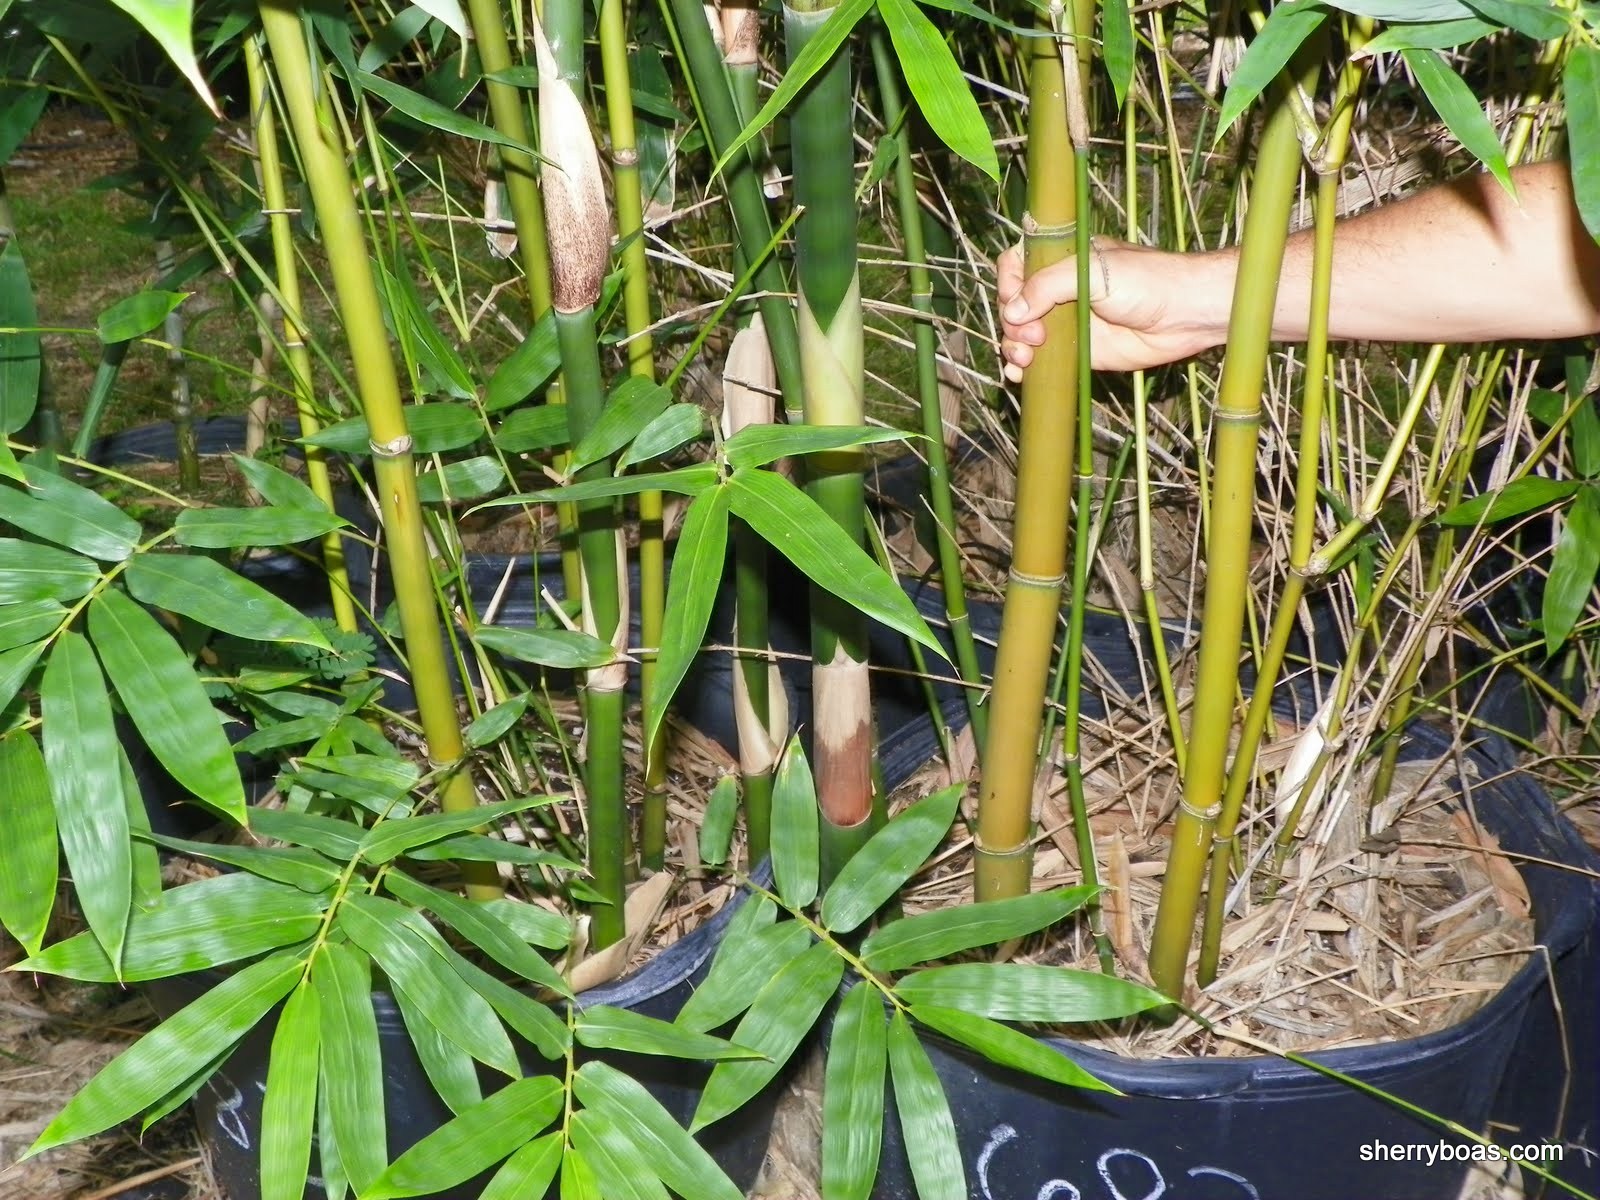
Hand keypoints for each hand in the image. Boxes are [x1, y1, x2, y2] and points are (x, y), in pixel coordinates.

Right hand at [997, 239, 1224, 375]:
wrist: (1184, 315)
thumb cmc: (1147, 281)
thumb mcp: (1094, 271)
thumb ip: (1049, 286)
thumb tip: (1014, 312)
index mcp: (1062, 258)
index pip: (1016, 264)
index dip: (1008, 284)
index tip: (1016, 301)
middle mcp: (1059, 289)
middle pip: (1013, 304)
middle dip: (1013, 322)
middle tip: (1035, 335)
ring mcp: (1066, 321)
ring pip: (1021, 333)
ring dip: (1014, 347)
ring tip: (1026, 358)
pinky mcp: (1077, 350)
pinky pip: (1041, 359)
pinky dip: (1024, 367)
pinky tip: (1021, 374)